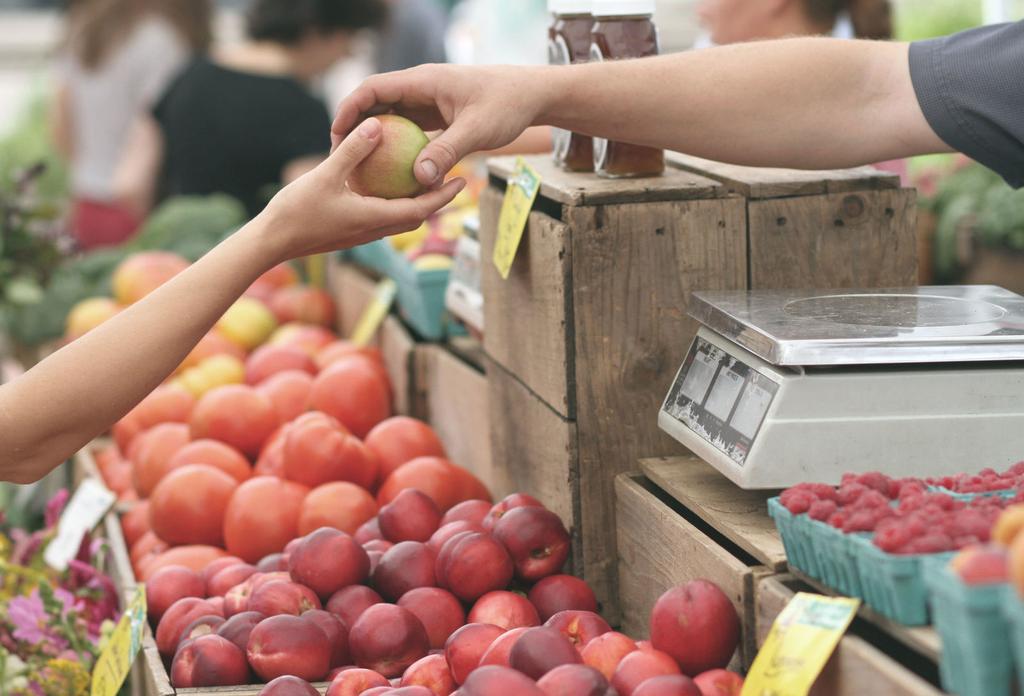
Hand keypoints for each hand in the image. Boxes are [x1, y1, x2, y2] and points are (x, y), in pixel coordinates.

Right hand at [259, 117, 465, 262]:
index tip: (462, 180)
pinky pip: (380, 216)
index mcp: (374, 219)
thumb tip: (377, 124)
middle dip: (437, 199)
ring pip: (399, 218)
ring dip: (416, 202)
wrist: (271, 243)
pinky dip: (392, 202)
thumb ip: (352, 150)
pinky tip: (386, 184)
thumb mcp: (325, 175)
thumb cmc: (296, 211)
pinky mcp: (349, 232)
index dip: (444, 196)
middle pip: (416, 216)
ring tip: (426, 179)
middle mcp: (373, 230)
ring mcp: (361, 233)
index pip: (421, 209)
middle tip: (453, 178)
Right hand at [331, 64, 546, 186]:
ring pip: (391, 117)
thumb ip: (447, 152)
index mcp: (423, 81)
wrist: (531, 95)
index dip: (350, 109)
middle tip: (340, 157)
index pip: (373, 88)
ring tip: (359, 167)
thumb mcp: (477, 130)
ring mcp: (428, 101)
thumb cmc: (507, 105)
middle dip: (355, 127)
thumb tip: (419, 179)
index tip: (336, 135)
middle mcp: (421, 88)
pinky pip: (409, 130)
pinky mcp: (437, 115)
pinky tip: (391, 173)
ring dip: (375, 139)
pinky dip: (397, 147)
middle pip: (376, 103)